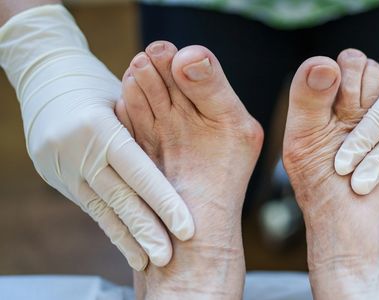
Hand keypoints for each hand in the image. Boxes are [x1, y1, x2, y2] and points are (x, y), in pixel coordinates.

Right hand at [0, 5, 193, 269]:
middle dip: (146, 229)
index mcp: (97, 124)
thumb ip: (147, 127)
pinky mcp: (56, 176)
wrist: (45, 75)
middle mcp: (76, 148)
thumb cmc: (98, 83)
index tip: (186, 227)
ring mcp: (61, 165)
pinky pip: (90, 207)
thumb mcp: (126, 95)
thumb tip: (184, 161)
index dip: (162, 201)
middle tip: (169, 257)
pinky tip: (131, 248)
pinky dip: (113, 228)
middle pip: (118, 196)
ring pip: (102, 208)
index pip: (137, 170)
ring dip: (130, 238)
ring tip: (152, 261)